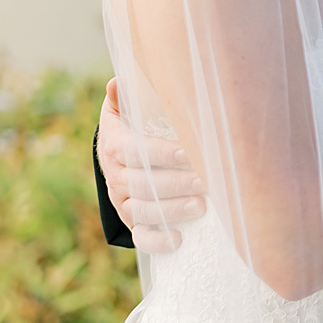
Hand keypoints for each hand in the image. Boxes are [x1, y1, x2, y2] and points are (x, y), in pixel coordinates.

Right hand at [96, 78, 205, 251]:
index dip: (161, 153)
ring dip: (171, 210)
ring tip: (201, 207)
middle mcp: (117, 176)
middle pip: (142, 183)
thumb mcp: (128, 109)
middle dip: (175, 183)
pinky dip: (156, 241)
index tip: (190, 153)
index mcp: (116, 146)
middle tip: (206, 182)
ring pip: (142, 210)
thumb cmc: (136, 126)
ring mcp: (123, 202)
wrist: (122, 156)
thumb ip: (126, 97)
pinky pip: (140, 236)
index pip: (135, 151)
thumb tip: (118, 81)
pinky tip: (178, 240)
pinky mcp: (133, 222)